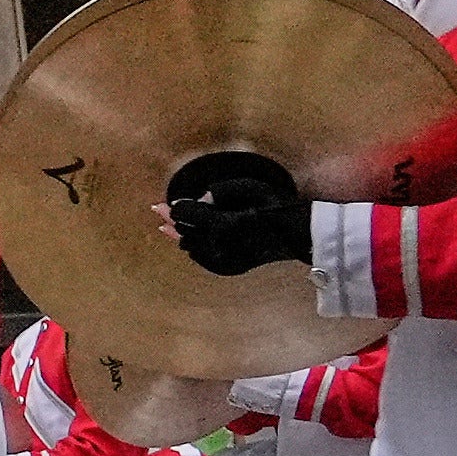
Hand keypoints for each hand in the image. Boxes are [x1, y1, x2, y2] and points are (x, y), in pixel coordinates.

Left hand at [161, 149, 309, 277]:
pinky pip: (203, 259)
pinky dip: (193, 249)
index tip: (164, 205)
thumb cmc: (278, 206)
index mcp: (226, 225)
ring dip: (180, 235)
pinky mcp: (230, 267)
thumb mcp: (253, 188)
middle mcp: (222, 246)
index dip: (175, 209)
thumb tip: (200, 198)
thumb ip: (222, 190)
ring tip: (166, 227)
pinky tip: (186, 242)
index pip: (188, 216)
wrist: (299, 235)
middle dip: (172, 221)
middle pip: (185, 233)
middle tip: (157, 211)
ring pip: (192, 247)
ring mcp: (226, 260)